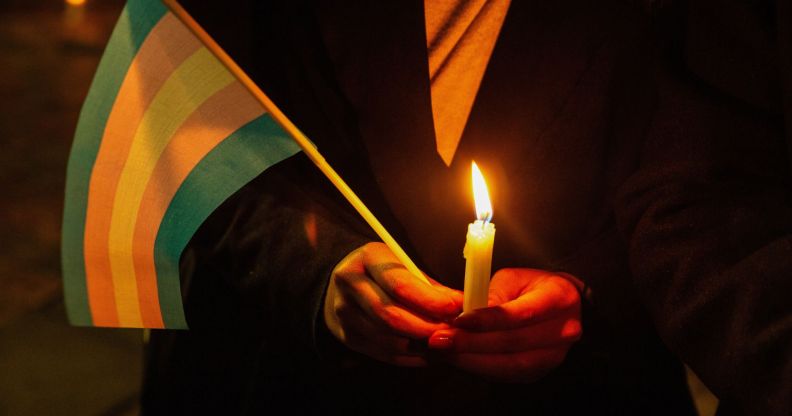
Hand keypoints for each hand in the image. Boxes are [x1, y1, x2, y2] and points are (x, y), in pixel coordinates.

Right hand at [324, 242, 462, 366]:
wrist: (346, 281)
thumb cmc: (383, 270)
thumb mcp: (404, 264)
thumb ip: (429, 285)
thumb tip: (459, 305)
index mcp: (367, 258)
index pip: (400, 285)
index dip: (431, 301)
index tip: (456, 308)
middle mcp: (350, 284)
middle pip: (391, 316)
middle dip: (427, 327)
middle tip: (453, 331)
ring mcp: (344, 313)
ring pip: (388, 339)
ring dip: (421, 346)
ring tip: (445, 343)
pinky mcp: (347, 336)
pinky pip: (384, 354)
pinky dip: (411, 357)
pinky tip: (429, 353)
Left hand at [428, 268, 581, 381]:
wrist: (559, 306)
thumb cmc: (531, 287)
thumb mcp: (512, 279)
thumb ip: (492, 295)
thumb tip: (464, 316)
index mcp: (558, 298)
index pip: (521, 314)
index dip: (487, 320)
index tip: (458, 320)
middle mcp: (562, 331)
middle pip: (513, 344)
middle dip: (472, 344)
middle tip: (441, 340)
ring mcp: (553, 356)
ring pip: (509, 365)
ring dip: (472, 361)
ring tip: (445, 352)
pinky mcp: (539, 371)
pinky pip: (506, 375)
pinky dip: (479, 368)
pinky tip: (458, 359)